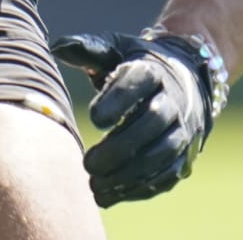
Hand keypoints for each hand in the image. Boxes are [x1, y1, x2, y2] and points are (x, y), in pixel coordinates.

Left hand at [49, 30, 215, 206]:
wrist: (184, 81)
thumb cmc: (136, 65)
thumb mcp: (115, 50)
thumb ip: (88, 49)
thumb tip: (57, 47)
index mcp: (152, 71)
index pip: (139, 82)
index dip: (118, 100)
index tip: (94, 118)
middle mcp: (173, 101)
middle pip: (152, 123)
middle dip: (120, 146)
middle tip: (87, 164)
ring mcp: (182, 131)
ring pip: (162, 155)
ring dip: (128, 174)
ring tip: (94, 185)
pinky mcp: (183, 157)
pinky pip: (165, 177)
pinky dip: (138, 189)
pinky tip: (108, 195)